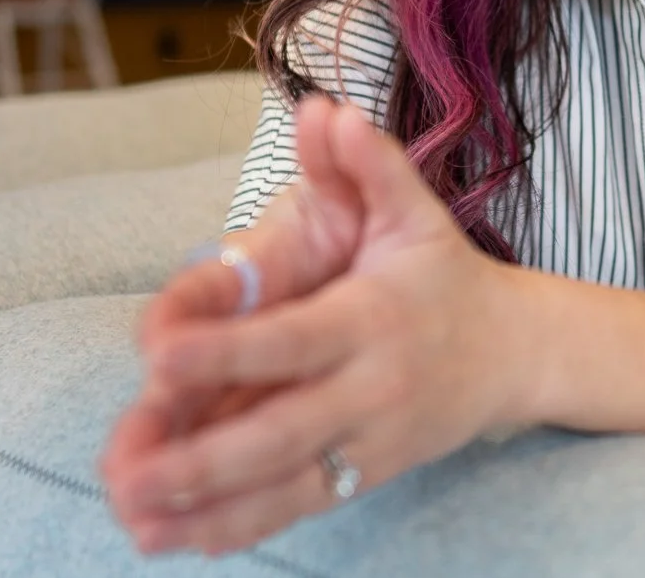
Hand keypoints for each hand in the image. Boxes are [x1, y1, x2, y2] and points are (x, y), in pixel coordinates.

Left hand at [97, 96, 531, 556]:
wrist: (517, 354)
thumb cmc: (445, 275)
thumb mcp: (415, 212)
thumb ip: (369, 164)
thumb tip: (325, 110)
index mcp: (372, 318)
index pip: (294, 339)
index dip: (228, 350)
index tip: (158, 357)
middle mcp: (370, 388)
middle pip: (282, 430)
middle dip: (202, 456)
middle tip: (127, 471)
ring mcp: (369, 441)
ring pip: (283, 485)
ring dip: (205, 508)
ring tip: (132, 520)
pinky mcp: (364, 476)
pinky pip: (297, 508)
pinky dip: (236, 529)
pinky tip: (172, 539)